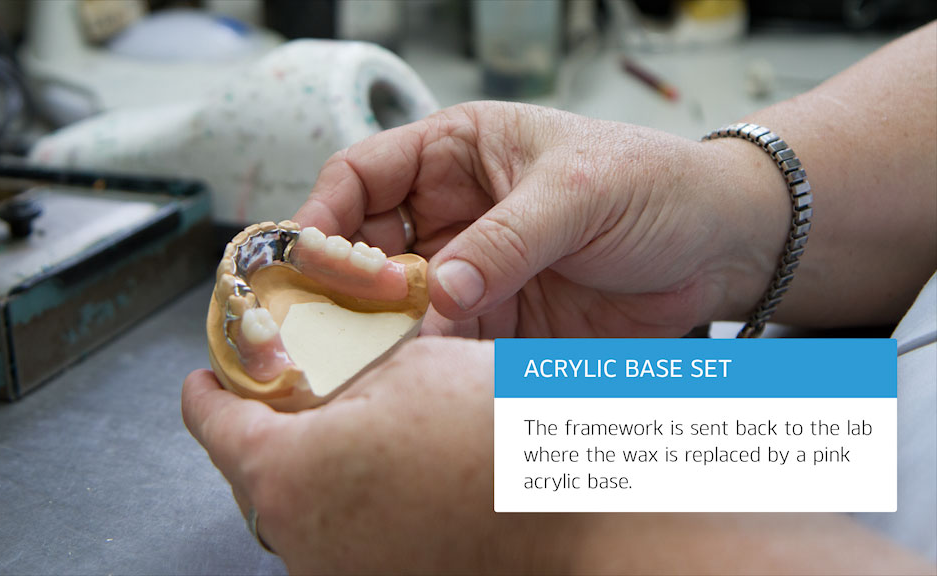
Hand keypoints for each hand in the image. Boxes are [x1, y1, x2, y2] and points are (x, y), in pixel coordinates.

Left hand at [182, 337, 576, 573]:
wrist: (580, 518)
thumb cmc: (497, 441)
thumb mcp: (411, 369)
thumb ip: (347, 371)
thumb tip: (327, 371)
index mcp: (290, 476)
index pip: (214, 423)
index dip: (209, 390)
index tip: (207, 377)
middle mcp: (304, 543)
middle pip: (261, 473)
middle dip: (274, 430)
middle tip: (298, 396)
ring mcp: (346, 575)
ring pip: (310, 508)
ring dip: (324, 468)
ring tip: (370, 432)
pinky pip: (352, 538)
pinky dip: (363, 502)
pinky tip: (407, 473)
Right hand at [295, 102, 787, 338]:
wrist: (717, 248)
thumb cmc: (653, 186)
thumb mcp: (575, 193)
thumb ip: (505, 240)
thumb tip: (439, 292)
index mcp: (456, 152)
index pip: (361, 174)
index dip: (326, 213)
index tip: (314, 258)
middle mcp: (450, 212)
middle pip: (363, 247)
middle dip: (343, 285)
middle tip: (340, 324)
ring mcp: (469, 269)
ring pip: (394, 303)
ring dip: (378, 332)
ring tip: (369, 360)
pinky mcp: (494, 321)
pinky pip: (440, 343)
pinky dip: (422, 363)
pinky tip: (416, 377)